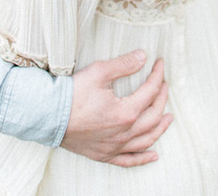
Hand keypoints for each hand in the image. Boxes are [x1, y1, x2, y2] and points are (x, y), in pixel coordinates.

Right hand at [61, 51, 172, 166]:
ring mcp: (115, 146)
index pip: (150, 91)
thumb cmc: (72, 93)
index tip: (159, 64)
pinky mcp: (104, 155)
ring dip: (160, 128)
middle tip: (164, 85)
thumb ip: (123, 64)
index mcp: (126, 112)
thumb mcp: (99, 72)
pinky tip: (153, 155)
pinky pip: (129, 160)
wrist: (49, 116)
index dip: (157, 76)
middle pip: (153, 115)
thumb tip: (143, 56)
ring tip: (168, 117)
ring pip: (146, 140)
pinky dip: (143, 158)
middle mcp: (124, 133)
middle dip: (162, 98)